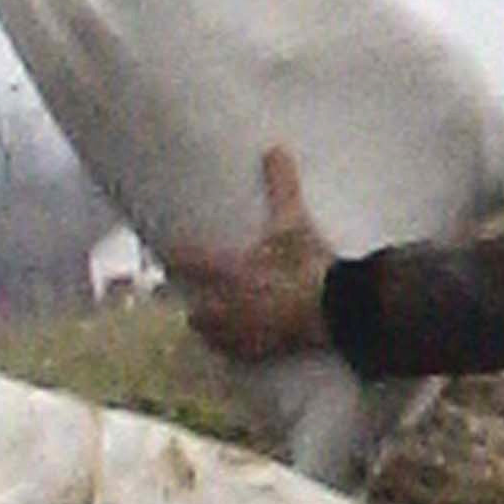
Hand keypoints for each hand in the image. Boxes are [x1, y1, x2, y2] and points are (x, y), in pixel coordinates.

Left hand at [171, 141, 336, 361]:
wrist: (335, 311)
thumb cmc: (309, 265)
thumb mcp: (295, 224)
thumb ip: (282, 186)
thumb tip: (275, 148)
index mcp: (231, 272)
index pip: (190, 262)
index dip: (176, 257)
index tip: (168, 253)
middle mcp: (229, 305)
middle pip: (195, 311)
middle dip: (195, 303)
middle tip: (197, 296)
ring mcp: (244, 333)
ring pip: (212, 336)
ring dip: (211, 328)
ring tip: (216, 322)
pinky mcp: (263, 352)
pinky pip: (237, 355)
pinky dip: (235, 350)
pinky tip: (240, 347)